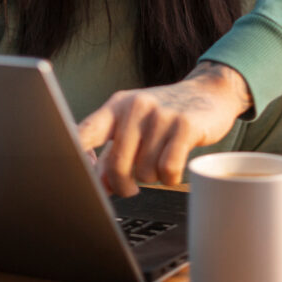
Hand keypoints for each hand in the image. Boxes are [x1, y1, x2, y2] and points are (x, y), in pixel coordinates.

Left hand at [77, 62, 252, 196]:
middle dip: (122, 185)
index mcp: (117, 106)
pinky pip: (169, 169)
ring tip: (160, 162)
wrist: (208, 92)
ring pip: (145, 171)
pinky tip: (174, 168)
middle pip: (116, 164)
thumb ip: (113, 153)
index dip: (73, 159)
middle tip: (130, 188)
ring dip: (153, 178)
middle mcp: (136, 106)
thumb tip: (98, 185)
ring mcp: (161, 114)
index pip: (84, 132)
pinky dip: (171, 178)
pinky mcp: (185, 125)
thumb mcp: (135, 126)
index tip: (73, 178)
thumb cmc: (165, 114)